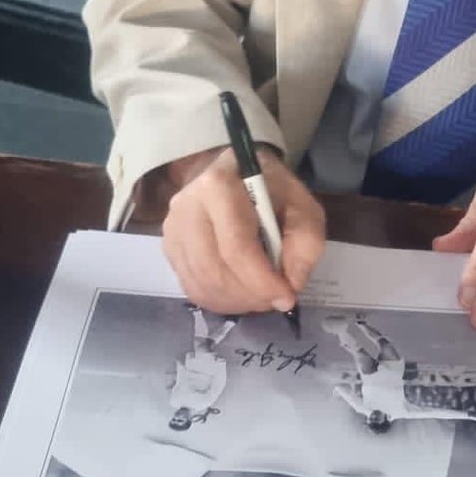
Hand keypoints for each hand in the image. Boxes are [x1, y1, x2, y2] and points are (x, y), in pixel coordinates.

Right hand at [161, 145, 325, 316]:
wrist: (234, 174)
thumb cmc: (270, 189)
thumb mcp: (302, 206)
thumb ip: (306, 243)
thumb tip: (291, 285)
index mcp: (219, 187)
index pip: (236, 247)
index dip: (262, 281)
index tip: (287, 298)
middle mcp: (186, 207)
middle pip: (214, 271)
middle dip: (249, 296)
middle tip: (275, 301)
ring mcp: (172, 229)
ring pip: (201, 284)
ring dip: (235, 302)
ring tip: (260, 298)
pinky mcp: (169, 247)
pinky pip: (191, 287)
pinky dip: (219, 300)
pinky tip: (240, 295)